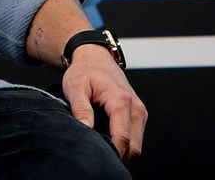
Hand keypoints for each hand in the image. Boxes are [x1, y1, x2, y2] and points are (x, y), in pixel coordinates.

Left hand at [62, 43, 147, 163]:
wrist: (96, 57)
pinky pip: (135, 137)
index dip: (111, 153)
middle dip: (118, 156)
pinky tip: (108, 139)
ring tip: (101, 147)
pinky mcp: (139, 114)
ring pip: (136, 145)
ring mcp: (140, 112)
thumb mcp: (75, 87)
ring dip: (122, 151)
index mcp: (121, 101)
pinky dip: (124, 143)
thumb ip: (80, 109)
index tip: (97, 157)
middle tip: (97, 156)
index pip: (122, 139)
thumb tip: (85, 131)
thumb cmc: (84, 70)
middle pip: (134, 147)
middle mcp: (136, 108)